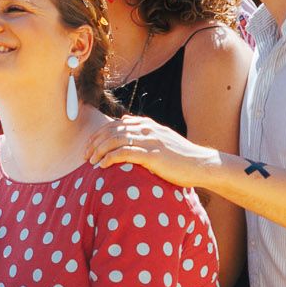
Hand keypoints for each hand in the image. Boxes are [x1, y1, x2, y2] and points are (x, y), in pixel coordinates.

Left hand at [93, 115, 220, 185]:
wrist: (200, 164)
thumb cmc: (180, 155)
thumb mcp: (161, 137)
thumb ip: (143, 129)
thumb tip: (125, 120)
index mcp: (147, 125)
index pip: (115, 124)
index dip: (98, 135)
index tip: (88, 147)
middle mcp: (147, 129)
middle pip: (112, 131)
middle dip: (95, 143)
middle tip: (84, 156)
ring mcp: (150, 141)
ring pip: (116, 140)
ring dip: (99, 151)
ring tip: (91, 162)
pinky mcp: (153, 155)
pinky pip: (125, 153)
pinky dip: (110, 158)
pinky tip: (102, 166)